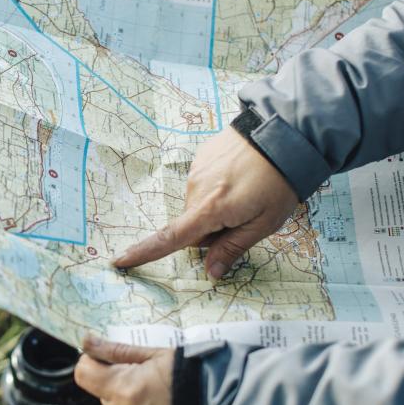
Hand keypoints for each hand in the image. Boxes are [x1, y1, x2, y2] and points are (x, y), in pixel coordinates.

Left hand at [75, 335, 180, 404]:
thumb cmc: (199, 376)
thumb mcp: (159, 355)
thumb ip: (119, 351)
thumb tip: (88, 342)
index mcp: (125, 390)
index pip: (84, 374)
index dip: (93, 362)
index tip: (108, 356)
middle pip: (106, 395)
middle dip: (119, 382)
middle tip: (149, 373)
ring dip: (136, 402)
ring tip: (167, 394)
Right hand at [114, 129, 297, 278]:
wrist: (283, 132)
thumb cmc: (279, 182)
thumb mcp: (264, 223)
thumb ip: (233, 248)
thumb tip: (211, 272)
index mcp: (210, 209)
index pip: (171, 238)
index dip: (145, 252)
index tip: (120, 261)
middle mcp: (196, 189)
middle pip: (193, 225)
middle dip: (212, 231)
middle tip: (246, 219)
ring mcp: (197, 170)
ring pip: (198, 205)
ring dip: (216, 208)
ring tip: (248, 193)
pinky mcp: (202, 156)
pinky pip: (203, 184)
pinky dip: (218, 188)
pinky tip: (242, 176)